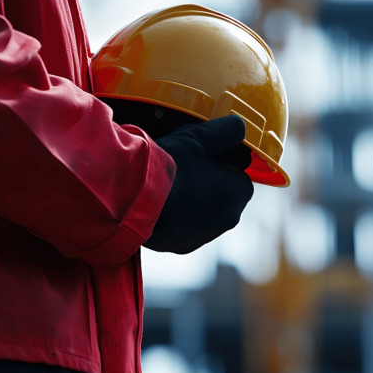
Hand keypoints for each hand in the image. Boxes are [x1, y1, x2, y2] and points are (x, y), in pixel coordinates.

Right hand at [145, 115, 253, 253]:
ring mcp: (205, 235)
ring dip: (196, 200)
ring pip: (206, 212)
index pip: (239, 174)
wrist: (133, 200)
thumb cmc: (169, 167)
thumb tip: (239, 126)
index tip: (203, 156)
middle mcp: (227, 219)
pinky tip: (164, 203)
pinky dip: (181, 216)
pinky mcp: (183, 246)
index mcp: (237, 193)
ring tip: (172, 185)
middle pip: (224, 195)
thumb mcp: (199, 138)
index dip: (221, 162)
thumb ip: (225, 131)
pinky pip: (188, 227)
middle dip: (211, 182)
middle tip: (186, 168)